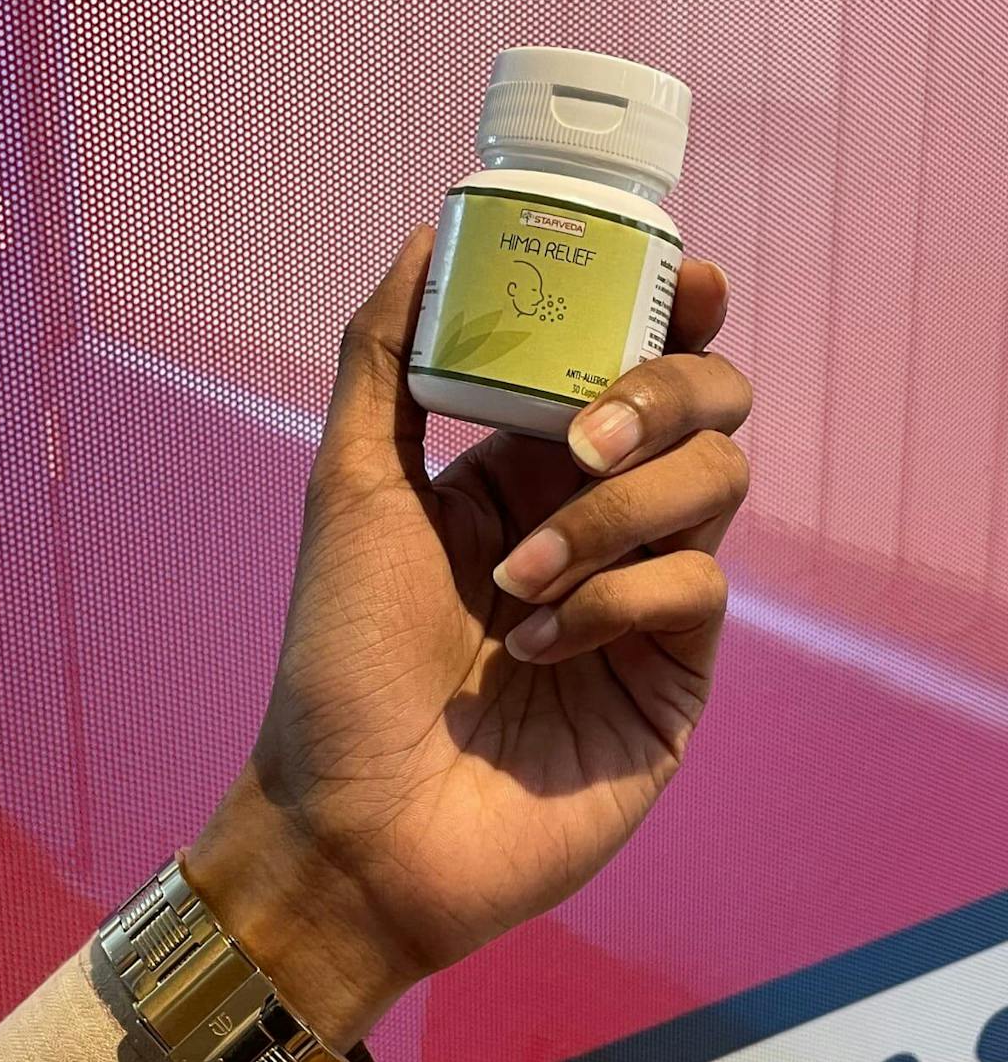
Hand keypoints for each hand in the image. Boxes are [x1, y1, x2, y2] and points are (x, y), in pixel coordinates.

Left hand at [186, 226, 751, 1051]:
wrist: (361, 822)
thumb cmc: (344, 656)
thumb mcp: (352, 487)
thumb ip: (385, 357)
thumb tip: (426, 240)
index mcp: (533, 467)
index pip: (637, 362)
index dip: (678, 313)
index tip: (690, 281)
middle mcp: (602, 518)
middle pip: (708, 408)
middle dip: (663, 395)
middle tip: (586, 437)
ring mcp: (648, 595)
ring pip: (718, 486)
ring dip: (613, 514)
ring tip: (516, 580)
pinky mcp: (676, 673)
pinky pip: (697, 586)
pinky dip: (615, 599)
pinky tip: (540, 645)